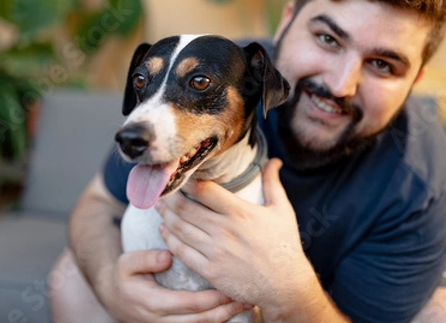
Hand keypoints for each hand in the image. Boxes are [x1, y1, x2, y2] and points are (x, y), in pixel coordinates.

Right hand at [101, 249, 251, 321]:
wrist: (115, 299)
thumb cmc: (125, 277)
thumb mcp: (127, 263)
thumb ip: (145, 259)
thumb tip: (167, 257)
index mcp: (153, 304)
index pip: (188, 304)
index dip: (211, 298)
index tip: (229, 288)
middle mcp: (161, 321)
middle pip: (200, 320)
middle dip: (225, 310)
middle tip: (246, 297)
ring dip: (225, 318)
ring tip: (246, 304)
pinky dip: (216, 322)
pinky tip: (232, 311)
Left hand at [156, 158, 317, 309]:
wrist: (286, 286)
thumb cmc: (285, 246)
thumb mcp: (282, 210)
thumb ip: (272, 183)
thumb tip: (274, 160)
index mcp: (239, 212)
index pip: (203, 190)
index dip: (186, 180)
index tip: (178, 174)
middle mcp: (224, 230)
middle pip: (185, 208)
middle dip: (169, 197)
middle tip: (161, 190)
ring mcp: (215, 251)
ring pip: (180, 229)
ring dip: (165, 216)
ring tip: (160, 206)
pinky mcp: (210, 271)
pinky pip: (182, 252)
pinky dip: (169, 239)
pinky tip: (164, 231)